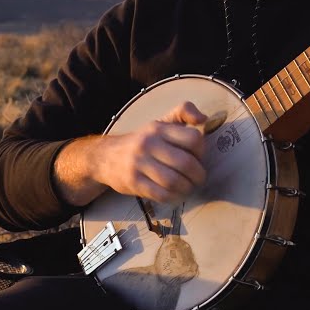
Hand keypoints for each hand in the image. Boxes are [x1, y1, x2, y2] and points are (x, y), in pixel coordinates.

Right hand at [87, 101, 208, 202]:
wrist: (106, 157)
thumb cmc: (143, 141)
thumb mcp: (161, 122)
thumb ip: (183, 113)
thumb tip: (203, 118)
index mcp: (159, 128)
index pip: (193, 138)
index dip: (202, 151)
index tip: (199, 158)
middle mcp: (148, 144)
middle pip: (186, 163)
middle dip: (198, 175)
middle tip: (199, 178)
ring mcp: (139, 164)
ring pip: (174, 181)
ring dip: (187, 188)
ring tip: (189, 187)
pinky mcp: (133, 182)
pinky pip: (161, 194)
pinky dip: (173, 197)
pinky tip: (176, 194)